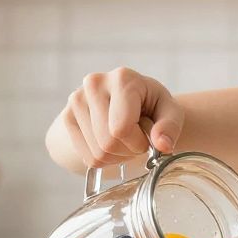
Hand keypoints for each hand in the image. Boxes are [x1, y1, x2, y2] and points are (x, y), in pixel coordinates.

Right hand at [49, 67, 186, 169]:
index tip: (147, 138)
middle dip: (128, 150)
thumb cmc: (152, 106)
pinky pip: (87, 156)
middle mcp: (94, 84)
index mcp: (122, 79)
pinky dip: (103, 158)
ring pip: (97, 153)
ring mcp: (76, 99)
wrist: (130, 102)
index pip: (121, 129)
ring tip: (124, 139)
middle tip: (136, 140)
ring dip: (117, 156)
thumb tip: (163, 145)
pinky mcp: (67, 116)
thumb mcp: (170, 112)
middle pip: (108, 143)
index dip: (138, 143)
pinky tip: (111, 142)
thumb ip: (170, 127)